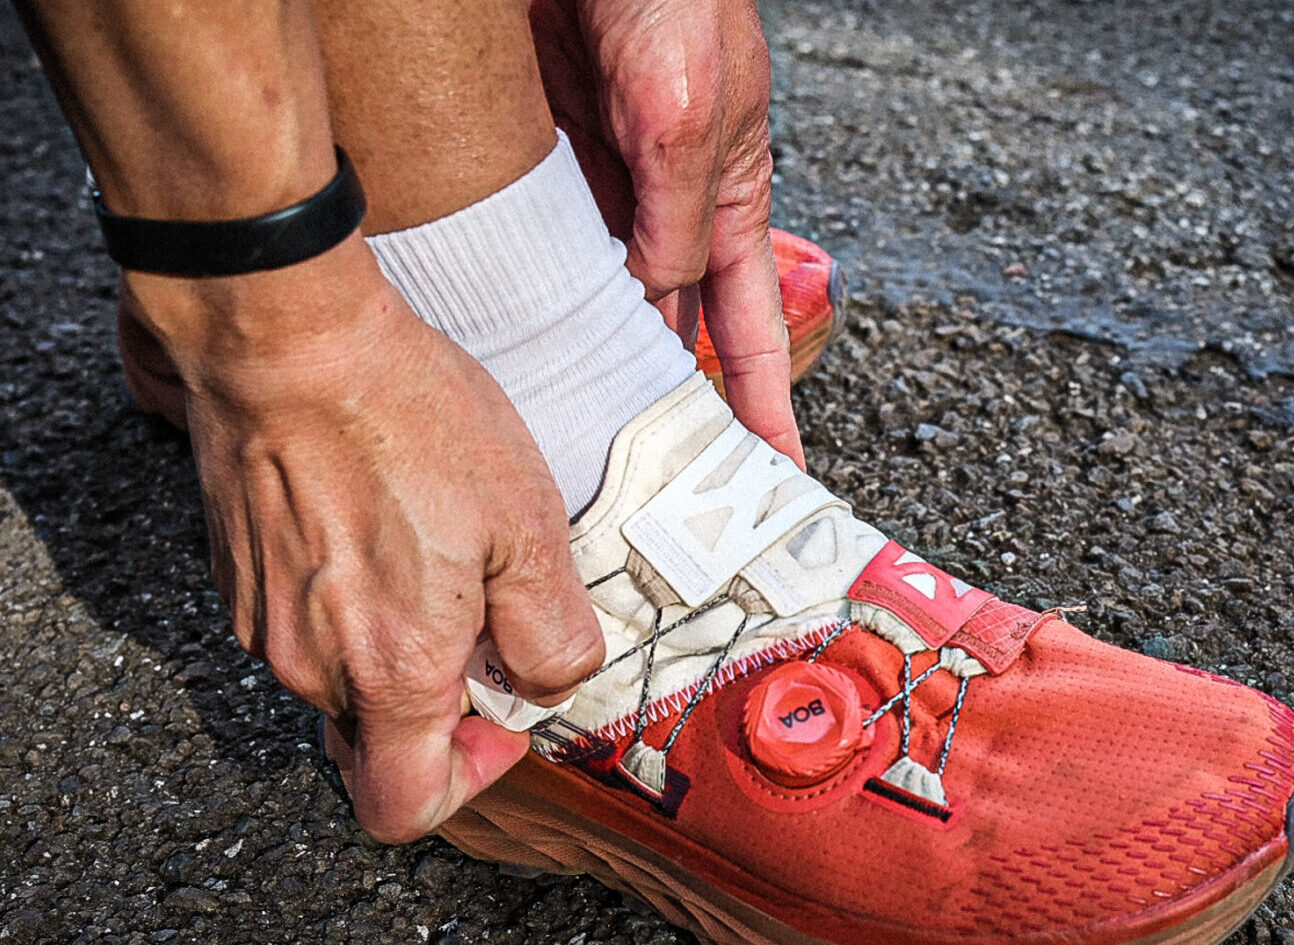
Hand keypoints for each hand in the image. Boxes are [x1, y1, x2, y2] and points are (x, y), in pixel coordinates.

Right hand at [123, 236, 604, 841]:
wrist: (287, 341)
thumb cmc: (408, 422)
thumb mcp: (525, 527)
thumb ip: (550, 635)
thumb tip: (545, 685)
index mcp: (390, 672)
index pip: (402, 809)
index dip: (465, 783)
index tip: (501, 719)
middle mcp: (313, 667)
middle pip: (378, 741)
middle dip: (439, 702)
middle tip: (480, 616)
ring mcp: (262, 625)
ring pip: (343, 679)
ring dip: (395, 647)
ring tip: (431, 552)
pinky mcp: (237, 579)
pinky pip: (305, 626)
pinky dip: (348, 605)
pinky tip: (378, 523)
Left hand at [531, 0, 803, 465]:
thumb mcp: (688, 111)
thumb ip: (675, 213)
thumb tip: (655, 301)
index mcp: (729, 197)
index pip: (753, 328)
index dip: (766, 404)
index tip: (775, 474)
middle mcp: (670, 206)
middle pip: (674, 332)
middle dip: (670, 405)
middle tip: (655, 485)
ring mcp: (608, 192)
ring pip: (602, 304)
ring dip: (593, 365)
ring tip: (580, 440)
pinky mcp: (549, 171)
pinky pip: (545, 256)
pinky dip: (535, 306)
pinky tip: (518, 352)